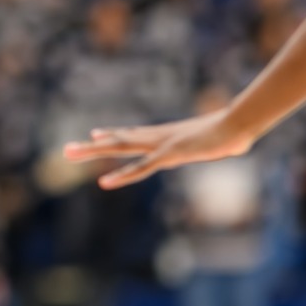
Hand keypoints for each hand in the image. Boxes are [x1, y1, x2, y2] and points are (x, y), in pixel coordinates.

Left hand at [63, 110, 257, 188]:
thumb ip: (222, 144)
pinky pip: (140, 169)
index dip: (113, 135)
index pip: (134, 134)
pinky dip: (122, 176)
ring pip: (120, 149)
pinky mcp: (168, 155)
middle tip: (66, 150)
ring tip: (69, 153)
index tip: (95, 134)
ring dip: (93, 152)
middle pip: (119, 141)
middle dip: (92, 147)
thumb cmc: (235, 130)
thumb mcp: (222, 140)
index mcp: (167, 134)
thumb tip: (238, 142)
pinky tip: (103, 182)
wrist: (239, 123)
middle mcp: (157, 137)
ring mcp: (160, 145)